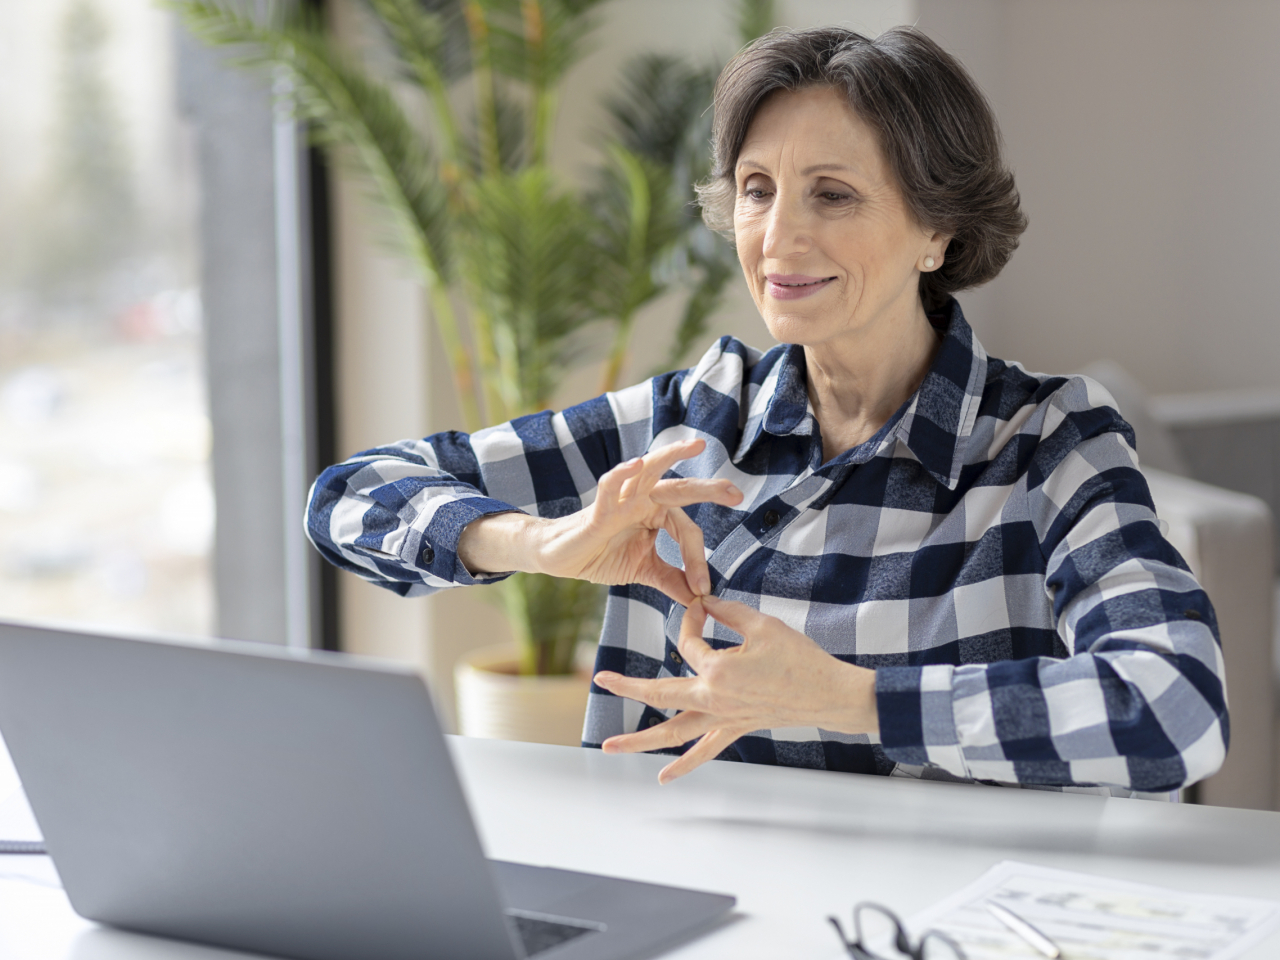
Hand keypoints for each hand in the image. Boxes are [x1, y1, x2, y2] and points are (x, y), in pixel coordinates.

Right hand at [457, 439, 742, 604]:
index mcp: (657, 514)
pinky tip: (637, 462)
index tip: (702, 588)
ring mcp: (621, 500)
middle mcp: (643, 500)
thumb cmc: (602, 555)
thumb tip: (700, 600)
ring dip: (672, 455)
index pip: (687, 530)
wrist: (560, 558)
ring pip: (650, 471)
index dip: (697, 559)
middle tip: (737, 494)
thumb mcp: (644, 571)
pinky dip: (623, 472)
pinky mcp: (598, 508)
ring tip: (694, 445)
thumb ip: (671, 580)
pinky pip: (611, 485)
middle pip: (680, 489)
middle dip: (708, 489)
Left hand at [593, 595, 878, 783]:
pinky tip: (663, 777)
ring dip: (637, 741)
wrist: (828, 694)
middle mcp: (713, 698)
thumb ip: (728, 611)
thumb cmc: (799, 657)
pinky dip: (683, 765)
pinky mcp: (734, 730)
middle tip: (601, 680)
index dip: (693, 617)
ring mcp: (721, 719)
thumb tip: (705, 601)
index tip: (702, 603)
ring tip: (607, 748)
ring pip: (672, 732)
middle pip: (660, 692)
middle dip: (628, 687)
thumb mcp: (762, 624)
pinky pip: (703, 751)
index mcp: (718, 669)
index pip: (690, 640)